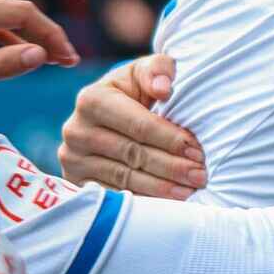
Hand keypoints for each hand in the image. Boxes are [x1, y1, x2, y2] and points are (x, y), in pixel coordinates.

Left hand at [0, 0, 78, 100]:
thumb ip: (0, 65)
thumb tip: (42, 55)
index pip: (24, 14)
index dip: (53, 35)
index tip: (70, 59)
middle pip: (15, 11)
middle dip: (44, 36)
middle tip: (66, 62)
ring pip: (1, 13)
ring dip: (27, 35)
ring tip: (50, 58)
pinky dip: (5, 34)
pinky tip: (19, 50)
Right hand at [59, 54, 206, 198]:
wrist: (110, 113)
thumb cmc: (137, 90)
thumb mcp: (146, 72)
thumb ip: (158, 70)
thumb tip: (163, 89)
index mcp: (92, 99)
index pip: (140, 126)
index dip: (171, 140)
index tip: (198, 151)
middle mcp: (76, 130)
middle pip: (134, 154)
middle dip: (172, 167)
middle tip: (201, 176)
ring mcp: (73, 159)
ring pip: (125, 178)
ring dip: (161, 188)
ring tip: (190, 192)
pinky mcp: (76, 182)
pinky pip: (114, 195)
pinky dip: (144, 200)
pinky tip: (167, 203)